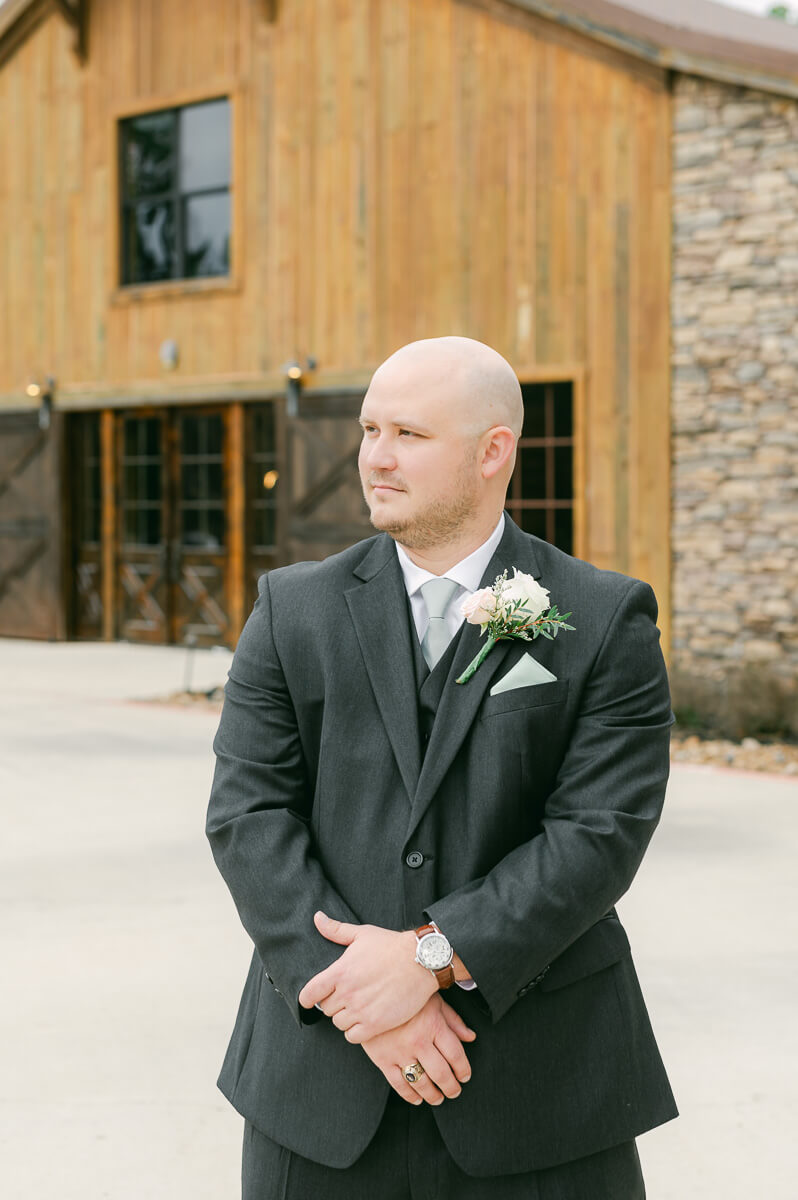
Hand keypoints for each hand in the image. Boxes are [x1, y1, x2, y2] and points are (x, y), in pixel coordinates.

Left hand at [297, 912, 436, 1041]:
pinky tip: (364, 1020)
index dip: (307, 998)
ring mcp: (361, 1010)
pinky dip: (355, 1031)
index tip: (310, 999)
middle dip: (334, 1003)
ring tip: (357, 1007)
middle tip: (346, 996)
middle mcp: (347, 992)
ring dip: (345, 1017)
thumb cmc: (391, 945)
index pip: (310, 993)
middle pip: (326, 1008)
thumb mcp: (362, 933)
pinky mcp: (375, 1024)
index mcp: (340, 971)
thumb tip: (317, 917)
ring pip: (338, 1023)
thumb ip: (336, 930)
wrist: (421, 961)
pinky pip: (352, 1036)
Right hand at [361, 993, 475, 1105]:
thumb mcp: (434, 1001)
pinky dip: (410, 1096)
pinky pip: (398, 1084)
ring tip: (439, 1098)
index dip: (463, 1070)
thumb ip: (453, 1021)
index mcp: (433, 1024)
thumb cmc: (407, 995)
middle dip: (451, 1087)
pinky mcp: (382, 1059)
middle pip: (441, 1073)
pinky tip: (417, 1099)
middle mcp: (418, 1040)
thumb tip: (470, 1037)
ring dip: (433, 1095)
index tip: (465, 1076)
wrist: (372, 994)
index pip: (455, 1055)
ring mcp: (399, 1051)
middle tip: (455, 1092)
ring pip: (421, 1083)